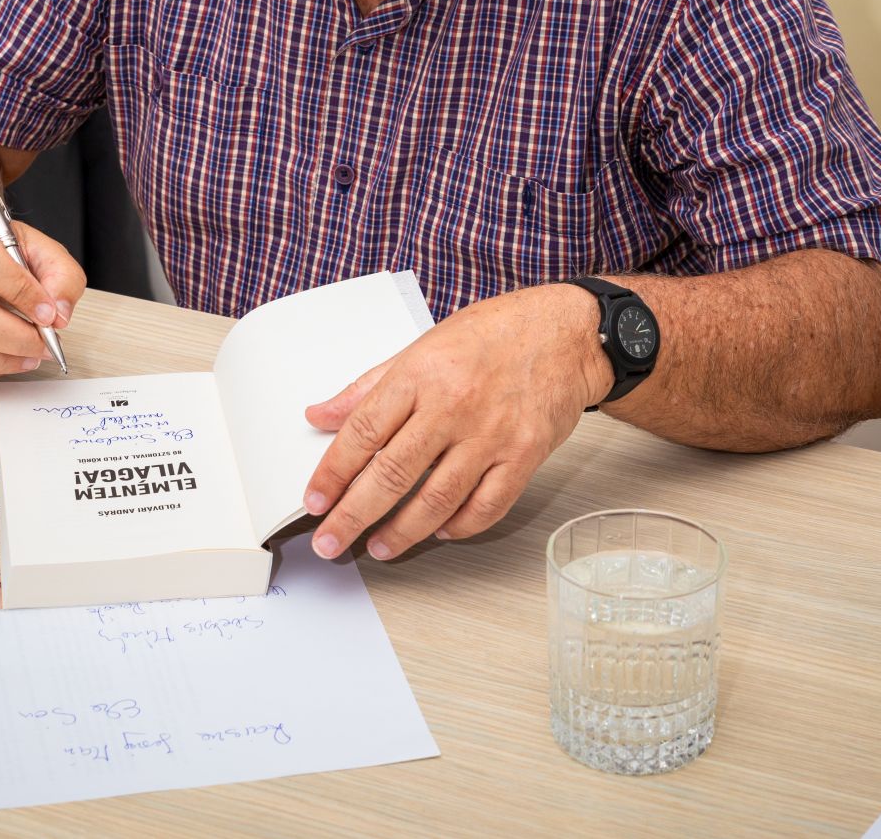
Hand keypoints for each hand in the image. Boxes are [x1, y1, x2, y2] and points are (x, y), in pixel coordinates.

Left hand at [302, 285, 611, 560]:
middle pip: (392, 473)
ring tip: (379, 547)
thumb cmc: (495, 334)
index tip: (314, 500)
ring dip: (402, 532)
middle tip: (330, 542)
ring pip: (436, 499)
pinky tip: (440, 530)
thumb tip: (322, 414)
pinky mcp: (523, 456)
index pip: (363, 431)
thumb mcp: (422, 345)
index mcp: (421, 373)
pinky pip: (486, 506)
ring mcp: (491, 434)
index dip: (333, 472)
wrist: (566, 333)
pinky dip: (459, 526)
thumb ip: (370, 385)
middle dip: (353, 516)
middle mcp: (453, 405)